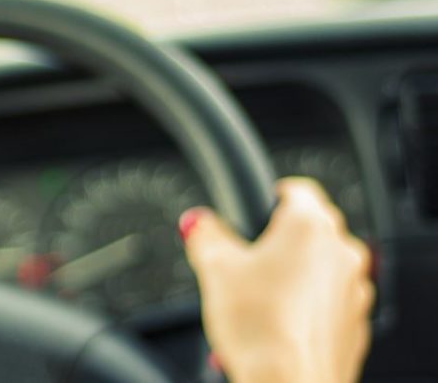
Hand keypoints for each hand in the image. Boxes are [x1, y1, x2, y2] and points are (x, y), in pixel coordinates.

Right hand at [182, 178, 373, 382]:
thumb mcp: (214, 269)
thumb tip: (197, 222)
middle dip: (274, 243)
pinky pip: (326, 304)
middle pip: (307, 231)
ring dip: (289, 277)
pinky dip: (302, 309)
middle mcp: (341, 252)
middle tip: (242, 263)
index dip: (269, 195)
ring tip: (253, 302)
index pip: (296, 188)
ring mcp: (354, 290)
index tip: (253, 211)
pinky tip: (272, 325)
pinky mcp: (354, 324)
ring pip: (317, 270)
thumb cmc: (261, 328)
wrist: (286, 382)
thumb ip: (205, 235)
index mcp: (310, 226)